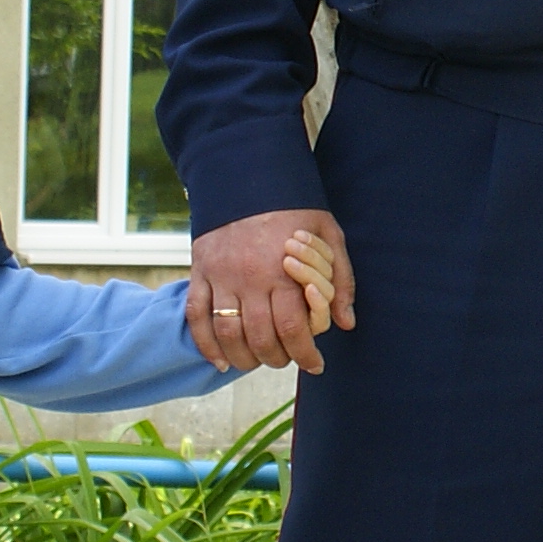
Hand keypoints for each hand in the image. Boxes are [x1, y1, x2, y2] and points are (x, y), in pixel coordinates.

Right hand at [191, 208, 352, 373]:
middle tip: (287, 360)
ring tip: (258, 362)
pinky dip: (206, 345)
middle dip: (277, 358)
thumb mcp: (329, 235)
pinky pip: (197, 317)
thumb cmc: (294, 209)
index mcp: (283, 270)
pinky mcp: (200, 272)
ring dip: (244, 358)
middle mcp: (249, 278)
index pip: (292, 328)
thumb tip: (345, 322)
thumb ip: (341, 280)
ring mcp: (221, 276)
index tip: (315, 364)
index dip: (305, 354)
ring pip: (228, 333)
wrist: (247, 176)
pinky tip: (221, 361)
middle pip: (260, 338)